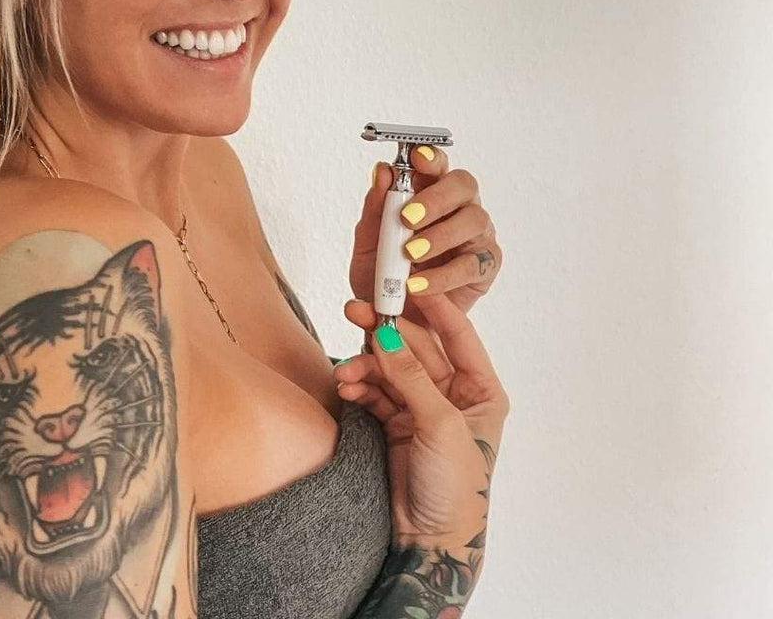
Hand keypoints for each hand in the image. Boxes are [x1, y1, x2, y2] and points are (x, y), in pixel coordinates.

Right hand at [334, 295, 508, 547]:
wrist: (430, 542)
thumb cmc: (456, 488)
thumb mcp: (439, 425)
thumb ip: (411, 377)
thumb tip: (385, 334)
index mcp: (481, 390)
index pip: (457, 335)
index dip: (433, 308)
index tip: (407, 283)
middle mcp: (453, 394)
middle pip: (415, 349)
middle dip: (384, 334)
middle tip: (354, 311)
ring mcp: (423, 408)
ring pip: (390, 370)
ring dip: (365, 366)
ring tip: (344, 373)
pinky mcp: (397, 423)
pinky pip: (375, 393)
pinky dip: (360, 387)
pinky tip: (346, 388)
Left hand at [350, 145, 501, 319]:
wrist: (390, 320)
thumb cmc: (382, 274)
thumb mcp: (367, 241)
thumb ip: (375, 207)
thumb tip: (382, 171)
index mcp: (428, 192)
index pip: (437, 165)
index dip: (431, 157)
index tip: (417, 158)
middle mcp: (458, 208)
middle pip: (463, 184)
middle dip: (436, 197)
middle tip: (407, 218)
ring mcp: (476, 236)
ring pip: (474, 219)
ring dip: (440, 235)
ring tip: (411, 254)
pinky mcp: (485, 266)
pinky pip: (473, 264)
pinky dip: (444, 275)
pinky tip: (419, 285)